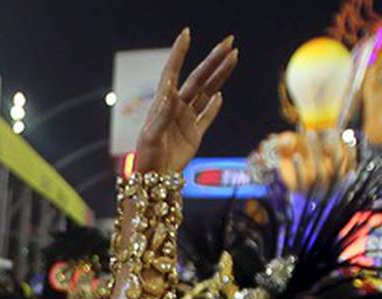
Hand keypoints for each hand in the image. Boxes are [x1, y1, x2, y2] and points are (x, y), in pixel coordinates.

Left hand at [133, 29, 237, 174]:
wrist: (154, 181)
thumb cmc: (146, 159)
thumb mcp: (151, 136)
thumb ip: (162, 115)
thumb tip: (171, 92)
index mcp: (163, 104)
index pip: (172, 72)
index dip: (180, 53)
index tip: (187, 33)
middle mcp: (175, 108)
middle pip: (198, 78)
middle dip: (214, 59)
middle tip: (230, 41)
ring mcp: (186, 120)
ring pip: (207, 92)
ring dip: (220, 75)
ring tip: (234, 57)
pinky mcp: (194, 135)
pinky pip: (207, 117)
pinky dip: (215, 107)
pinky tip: (220, 95)